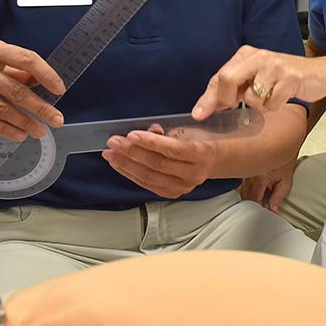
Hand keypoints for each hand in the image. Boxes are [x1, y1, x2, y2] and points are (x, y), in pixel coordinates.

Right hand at [0, 35, 64, 140]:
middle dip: (39, 107)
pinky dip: (3, 128)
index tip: (59, 88)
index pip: (24, 58)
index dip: (45, 74)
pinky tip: (18, 134)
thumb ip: (10, 65)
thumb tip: (37, 79)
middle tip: (57, 119)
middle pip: (14, 90)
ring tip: (40, 131)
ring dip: (24, 122)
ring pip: (0, 108)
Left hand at [102, 125, 218, 198]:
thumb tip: (147, 131)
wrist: (214, 161)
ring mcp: (183, 187)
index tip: (131, 134)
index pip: (172, 150)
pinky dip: (131, 174)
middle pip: (157, 164)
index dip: (150, 142)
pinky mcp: (172, 193)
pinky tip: (120, 165)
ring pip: (149, 177)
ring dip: (126, 165)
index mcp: (201, 155)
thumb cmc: (200, 141)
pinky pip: (148, 184)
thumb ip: (168, 133)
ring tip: (111, 154)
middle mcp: (193, 174)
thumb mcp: (190, 131)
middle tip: (114, 142)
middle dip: (132, 152)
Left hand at [193, 46, 325, 118]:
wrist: (319, 74)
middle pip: (227, 80)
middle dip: (229, 99)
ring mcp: (275, 66)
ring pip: (251, 97)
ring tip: (271, 96)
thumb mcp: (255, 79)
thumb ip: (232, 90)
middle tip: (237, 105)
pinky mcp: (290, 78)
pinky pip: (271, 104)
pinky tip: (283, 97)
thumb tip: (207, 107)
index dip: (208, 98)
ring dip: (259, 105)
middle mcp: (258, 56)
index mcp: (246, 54)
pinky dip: (275, 107)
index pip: (219, 76)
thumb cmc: (283, 79)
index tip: (199, 115)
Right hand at [239, 160, 295, 212]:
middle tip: (257, 211)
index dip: (256, 209)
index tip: (261, 214)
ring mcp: (244, 174)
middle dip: (250, 206)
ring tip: (253, 205)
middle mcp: (248, 176)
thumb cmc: (284, 164)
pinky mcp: (243, 173)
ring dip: (246, 200)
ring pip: (239, 193)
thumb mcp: (285, 182)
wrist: (281, 148)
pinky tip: (248, 196)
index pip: (253, 200)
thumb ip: (278, 198)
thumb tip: (272, 210)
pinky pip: (239, 187)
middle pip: (244, 198)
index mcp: (259, 179)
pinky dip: (243, 193)